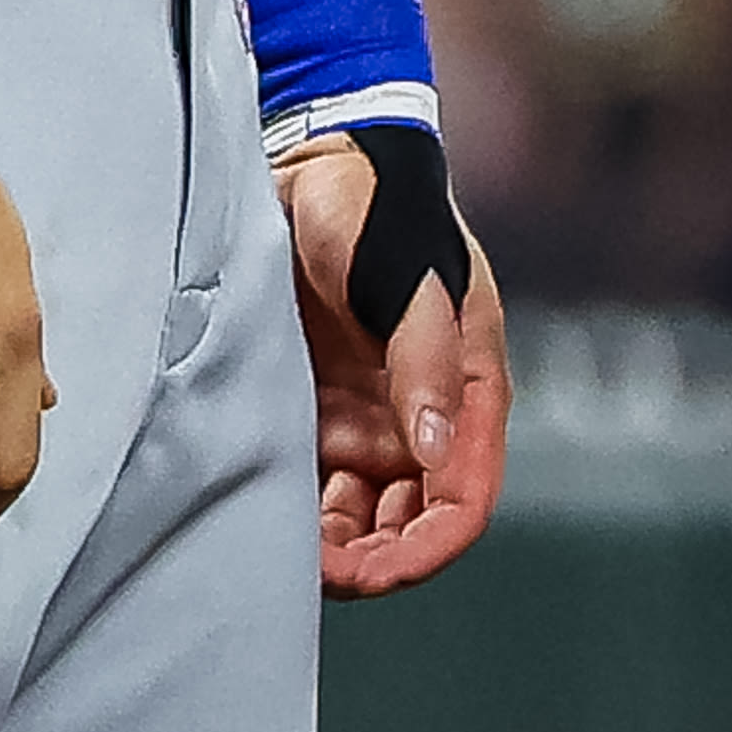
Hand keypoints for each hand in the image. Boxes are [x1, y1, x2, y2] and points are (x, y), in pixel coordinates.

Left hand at [280, 132, 511, 595]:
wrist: (312, 157)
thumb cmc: (373, 207)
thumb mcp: (406, 274)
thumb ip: (423, 356)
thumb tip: (433, 448)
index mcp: (466, 388)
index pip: (465, 499)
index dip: (427, 550)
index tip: (374, 572)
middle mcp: (422, 416)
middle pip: (413, 525)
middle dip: (374, 563)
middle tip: (317, 573)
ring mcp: (369, 418)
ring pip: (364, 519)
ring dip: (337, 550)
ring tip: (282, 554)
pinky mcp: (318, 411)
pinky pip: (316, 490)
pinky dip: (301, 519)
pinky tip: (265, 522)